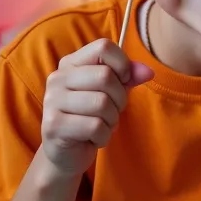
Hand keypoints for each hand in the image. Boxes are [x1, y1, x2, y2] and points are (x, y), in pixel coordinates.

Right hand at [39, 38, 153, 177]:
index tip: (124, 81)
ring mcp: (52, 101)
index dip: (123, 64)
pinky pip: (95, 126)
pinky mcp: (53, 126)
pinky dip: (103, 136)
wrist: (68, 152)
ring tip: (102, 125)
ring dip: (111, 120)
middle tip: (112, 111)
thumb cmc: (92, 116)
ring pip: (102, 103)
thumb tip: (147, 72)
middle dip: (120, 99)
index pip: (103, 47)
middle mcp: (57, 78)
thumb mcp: (113, 92)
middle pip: (105, 76)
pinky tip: (93, 138)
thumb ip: (129, 77)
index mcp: (71, 63)